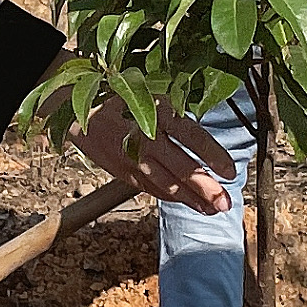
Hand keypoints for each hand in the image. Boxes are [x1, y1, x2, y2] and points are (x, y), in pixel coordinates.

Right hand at [74, 100, 233, 212]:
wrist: (75, 106)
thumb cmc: (122, 96)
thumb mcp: (151, 95)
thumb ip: (176, 116)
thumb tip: (205, 141)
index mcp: (157, 112)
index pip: (192, 136)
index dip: (213, 155)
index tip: (231, 172)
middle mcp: (145, 136)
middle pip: (182, 167)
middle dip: (206, 189)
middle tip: (226, 203)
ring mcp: (132, 157)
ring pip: (166, 184)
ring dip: (191, 200)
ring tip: (211, 210)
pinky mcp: (122, 170)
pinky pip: (150, 188)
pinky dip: (170, 197)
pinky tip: (186, 203)